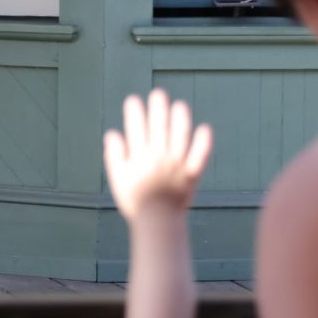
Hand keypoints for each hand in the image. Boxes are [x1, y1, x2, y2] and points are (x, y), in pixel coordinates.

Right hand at [103, 90, 211, 219]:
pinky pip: (199, 155)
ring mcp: (177, 165)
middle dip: (158, 109)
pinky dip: (203, 142)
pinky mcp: (192, 174)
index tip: (133, 100)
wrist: (157, 223)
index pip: (136, 129)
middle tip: (158, 93)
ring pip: (180, 137)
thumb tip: (112, 133)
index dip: (134, 113)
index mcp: (140, 158)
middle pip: (159, 128)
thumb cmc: (135, 201)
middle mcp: (159, 158)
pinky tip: (204, 128)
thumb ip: (115, 156)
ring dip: (180, 119)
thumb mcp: (118, 179)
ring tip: (179, 105)